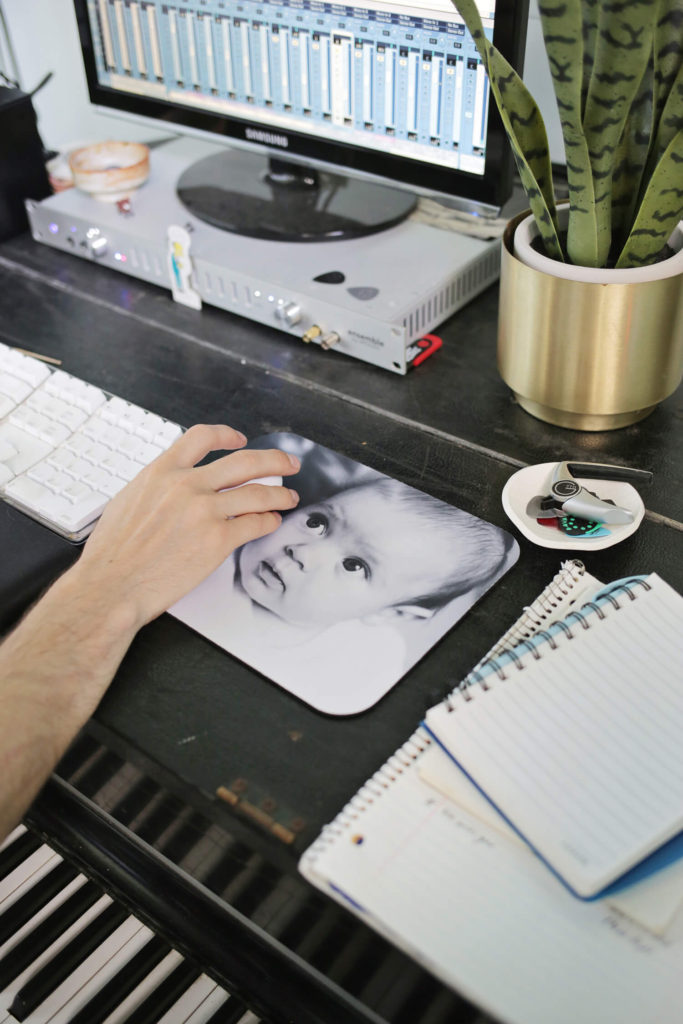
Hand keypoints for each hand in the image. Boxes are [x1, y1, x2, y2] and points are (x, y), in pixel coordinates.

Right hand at [73, 424, 299, 628]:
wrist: (112, 585)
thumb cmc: (114, 553)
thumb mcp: (129, 500)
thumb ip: (157, 486)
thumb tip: (172, 484)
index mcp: (162, 471)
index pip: (202, 437)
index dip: (227, 435)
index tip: (240, 440)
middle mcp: (187, 485)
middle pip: (245, 461)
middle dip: (274, 460)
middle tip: (288, 463)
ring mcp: (205, 511)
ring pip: (259, 493)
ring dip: (281, 495)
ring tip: (289, 498)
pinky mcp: (218, 540)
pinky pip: (256, 524)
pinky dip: (269, 522)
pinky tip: (272, 523)